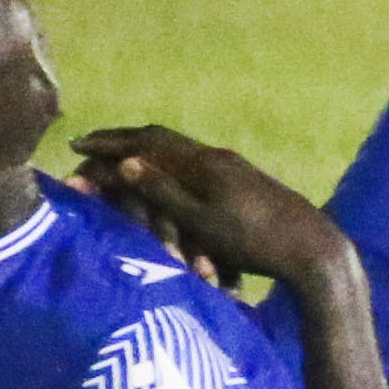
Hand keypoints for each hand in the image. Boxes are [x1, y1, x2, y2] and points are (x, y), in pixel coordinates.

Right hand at [67, 126, 349, 292]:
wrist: (312, 248)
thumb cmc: (253, 240)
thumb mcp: (200, 220)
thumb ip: (161, 191)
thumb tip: (124, 162)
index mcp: (202, 164)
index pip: (146, 143)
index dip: (109, 143)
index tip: (77, 145)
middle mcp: (216, 158)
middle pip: (162, 141)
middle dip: (124, 142)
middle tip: (91, 146)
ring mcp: (233, 168)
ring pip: (181, 152)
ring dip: (147, 152)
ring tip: (120, 158)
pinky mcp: (245, 183)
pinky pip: (195, 165)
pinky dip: (168, 167)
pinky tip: (164, 177)